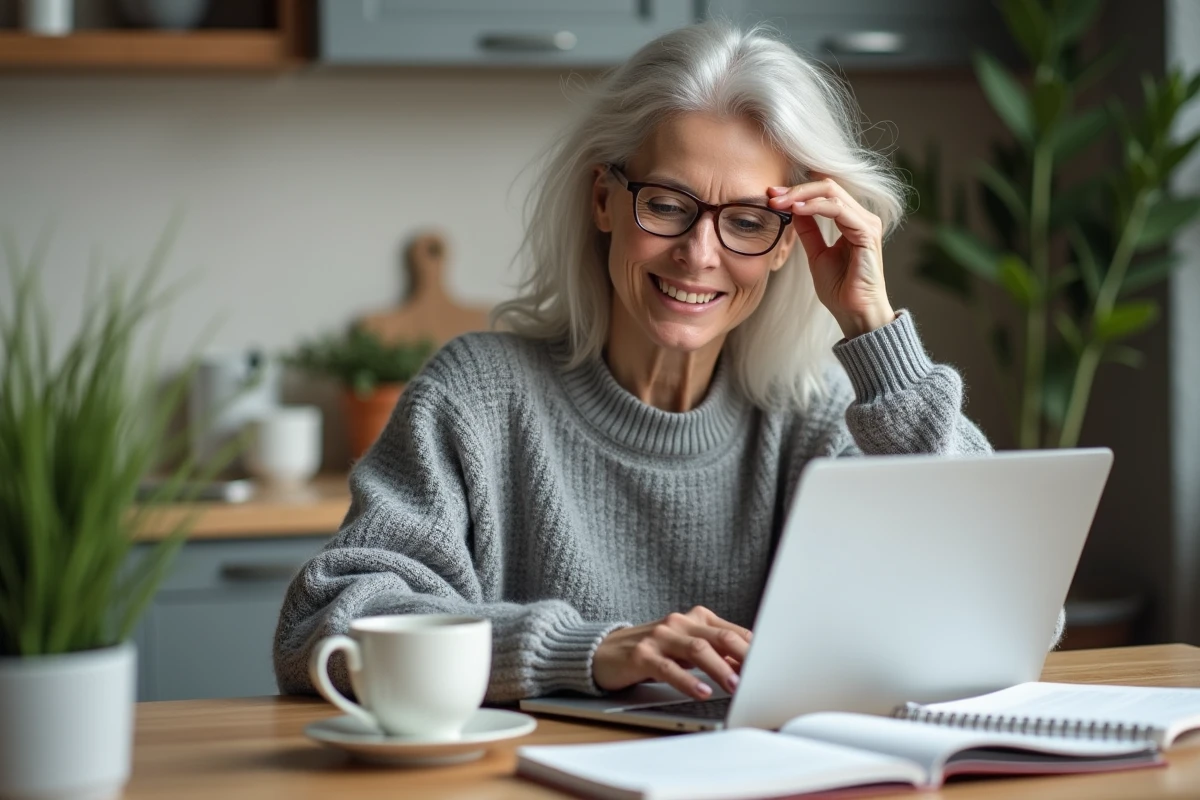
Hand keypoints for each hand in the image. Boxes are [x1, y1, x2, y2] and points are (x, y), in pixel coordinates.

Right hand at [592, 606, 750, 699]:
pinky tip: (700, 692)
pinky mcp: (642, 655)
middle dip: (743, 657)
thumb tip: (746, 669)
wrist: (604, 651)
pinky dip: (687, 681)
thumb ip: (714, 653)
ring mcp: (660, 637)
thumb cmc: (652, 651)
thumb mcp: (685, 648)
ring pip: (697, 649)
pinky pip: (668, 668)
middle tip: (759, 676)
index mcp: (695, 618)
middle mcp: (679, 623)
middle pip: (719, 637)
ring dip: (719, 669)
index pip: (732, 632)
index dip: (754, 649)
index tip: (771, 666)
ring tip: (734, 686)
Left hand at [768, 176, 894, 338]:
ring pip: (832, 193)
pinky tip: (796, 210)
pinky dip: (815, 207)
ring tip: (778, 202)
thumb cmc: (840, 288)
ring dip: (801, 195)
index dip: (797, 190)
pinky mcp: (866, 233)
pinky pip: (838, 210)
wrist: (854, 312)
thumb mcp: (817, 253)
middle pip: (828, 186)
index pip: (825, 192)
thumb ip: (809, 230)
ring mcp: (866, 223)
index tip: (771, 195)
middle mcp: (862, 217)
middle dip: (795, 189)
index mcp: (852, 220)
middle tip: (771, 195)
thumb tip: (794, 208)